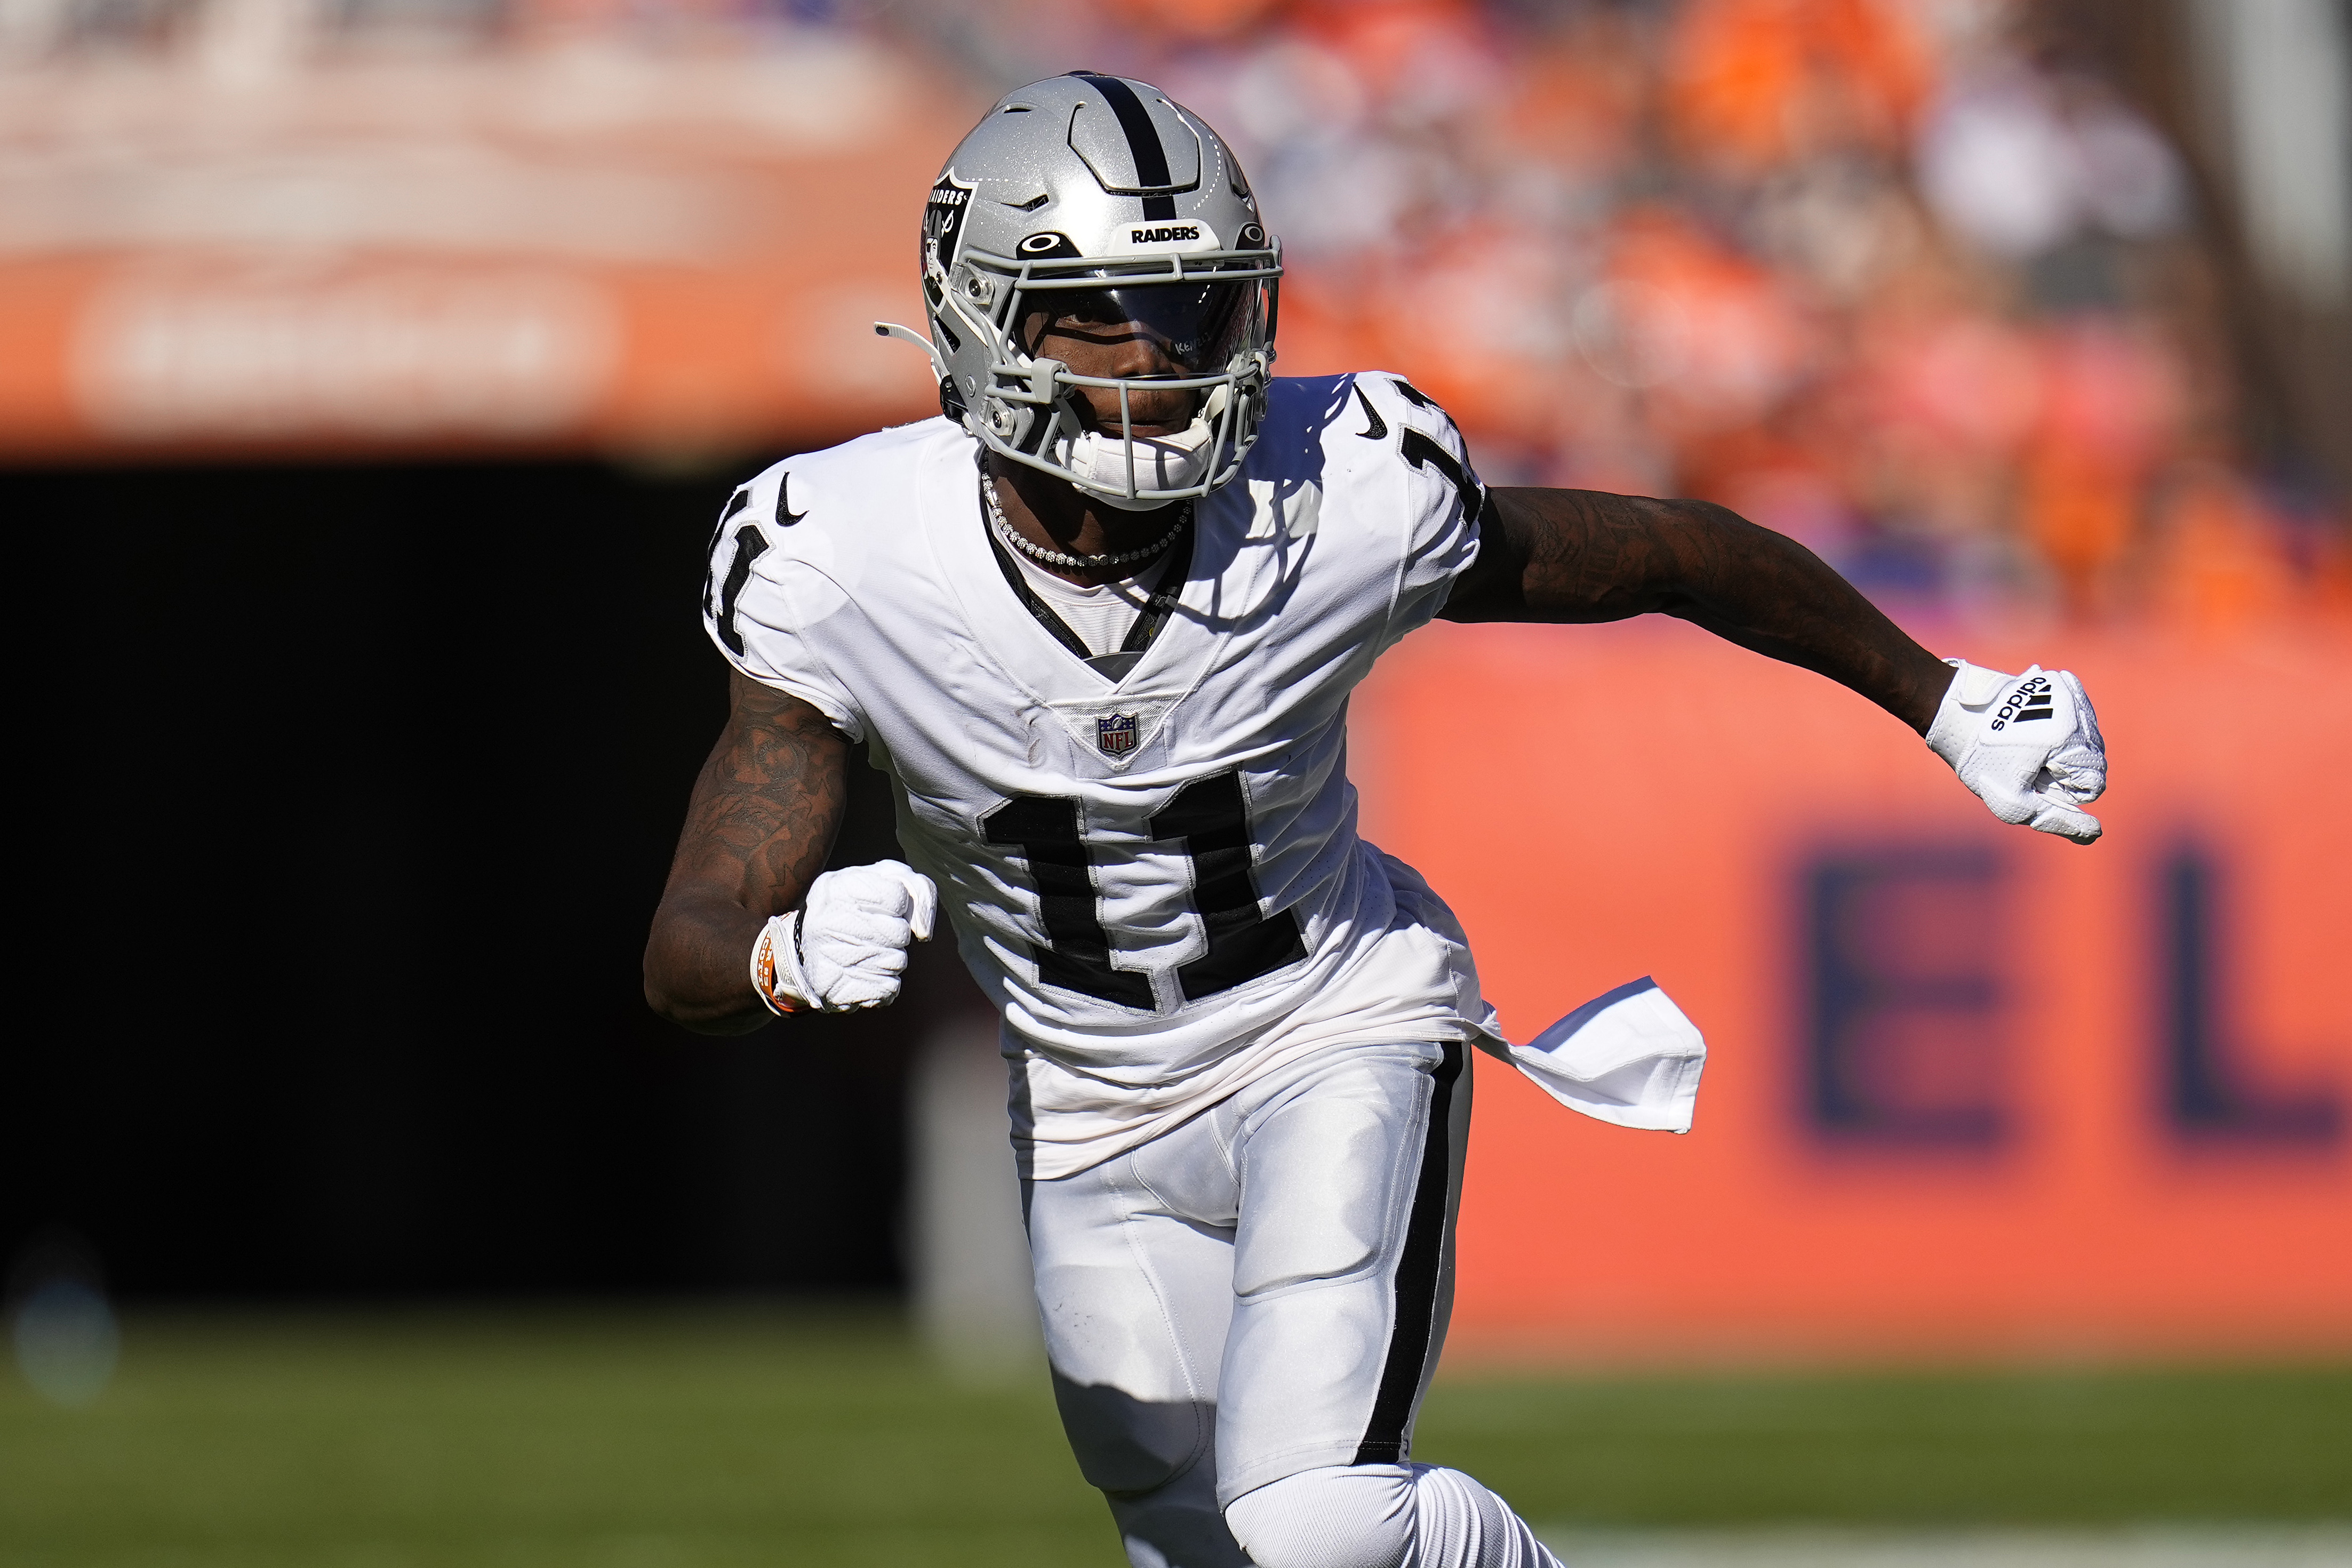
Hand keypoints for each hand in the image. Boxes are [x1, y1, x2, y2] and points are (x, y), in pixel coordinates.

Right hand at [750, 860, 938, 1012]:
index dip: (899, 906)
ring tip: (864, 955)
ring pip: (897, 962)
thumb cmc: (850, 910)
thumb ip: (914, 888)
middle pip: (900, 933)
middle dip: (895, 936)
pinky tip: (863, 975)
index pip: (898, 896)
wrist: (801, 952)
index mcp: (837, 886)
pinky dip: (884, 984)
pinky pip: (889, 988)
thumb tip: (924, 932)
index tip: (882, 909)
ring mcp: (829, 956)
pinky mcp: (836, 991)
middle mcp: (828, 919)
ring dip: (890, 961)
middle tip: (872, 935)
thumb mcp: (877, 881)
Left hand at [1926, 659, 2106, 843]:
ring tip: (2026, 744)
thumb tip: (2096, 833)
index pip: (2094, 783)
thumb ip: (2055, 819)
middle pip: (2093, 759)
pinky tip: (2033, 727)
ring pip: (2086, 737)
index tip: (2034, 780)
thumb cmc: (1981, 761)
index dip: (2062, 790)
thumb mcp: (2012, 801)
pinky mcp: (2058, 683)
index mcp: (2065, 738)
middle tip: (2026, 762)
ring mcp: (2067, 692)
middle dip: (2063, 768)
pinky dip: (2060, 725)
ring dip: (2063, 748)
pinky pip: (2077, 714)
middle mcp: (2074, 710)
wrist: (1954, 714)